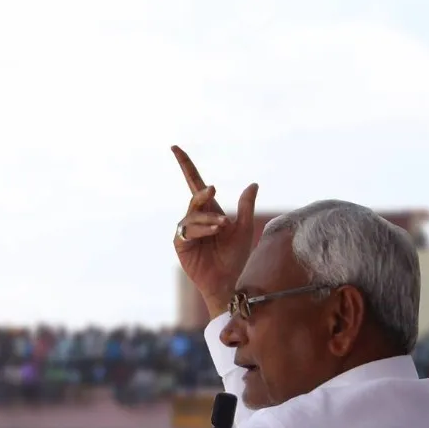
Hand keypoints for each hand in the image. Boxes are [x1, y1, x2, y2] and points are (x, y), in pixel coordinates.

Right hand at [170, 146, 257, 314]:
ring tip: (223, 226)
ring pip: (193, 215)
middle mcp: (195, 218)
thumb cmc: (235, 256)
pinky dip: (203, 229)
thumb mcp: (245, 228)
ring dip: (208, 219)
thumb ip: (246, 206)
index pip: (194, 183)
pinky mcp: (181, 244)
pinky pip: (189, 230)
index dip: (185, 165)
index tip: (175, 147)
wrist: (228, 280)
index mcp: (209, 210)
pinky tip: (215, 232)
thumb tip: (253, 184)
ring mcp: (186, 231)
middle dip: (203, 195)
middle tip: (214, 190)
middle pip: (194, 197)